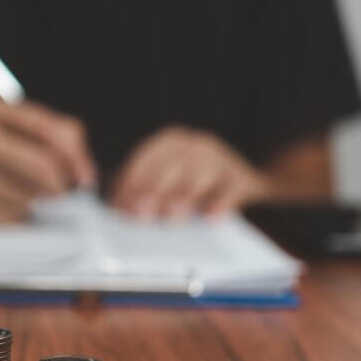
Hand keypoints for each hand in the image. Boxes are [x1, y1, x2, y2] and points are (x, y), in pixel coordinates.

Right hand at [0, 89, 96, 221]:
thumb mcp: (1, 123)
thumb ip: (47, 133)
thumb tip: (83, 173)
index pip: (50, 131)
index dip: (77, 157)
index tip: (87, 177)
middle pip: (43, 169)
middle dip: (61, 187)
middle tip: (62, 193)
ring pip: (28, 199)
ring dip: (35, 204)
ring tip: (19, 194)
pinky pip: (7, 220)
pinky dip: (15, 219)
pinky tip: (1, 207)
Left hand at [110, 126, 271, 217]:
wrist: (244, 180)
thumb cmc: (194, 183)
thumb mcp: (168, 179)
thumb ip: (142, 188)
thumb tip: (116, 206)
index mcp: (170, 143)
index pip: (146, 159)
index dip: (132, 182)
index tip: (121, 204)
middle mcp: (195, 146)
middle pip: (171, 166)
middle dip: (154, 190)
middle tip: (141, 213)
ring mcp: (220, 159)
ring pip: (199, 175)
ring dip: (184, 196)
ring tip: (171, 216)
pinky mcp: (241, 177)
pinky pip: (231, 189)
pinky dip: (221, 202)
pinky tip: (211, 217)